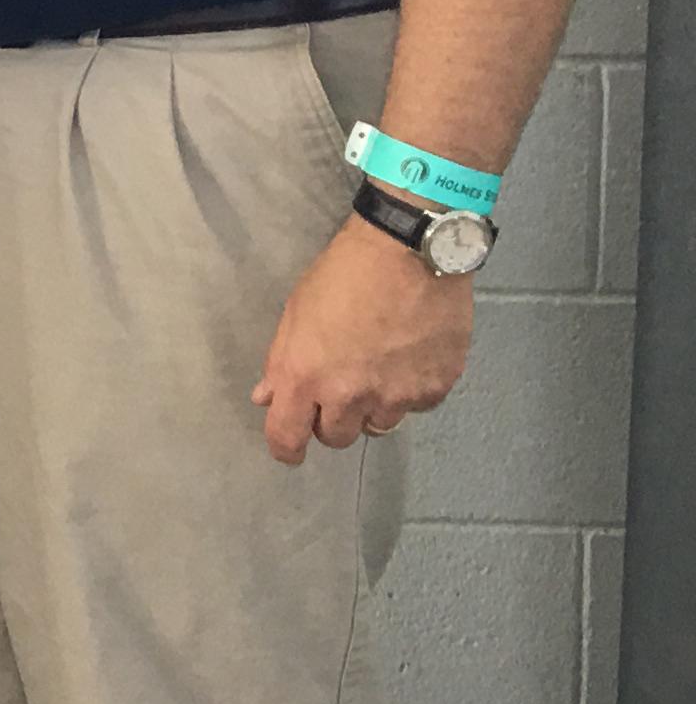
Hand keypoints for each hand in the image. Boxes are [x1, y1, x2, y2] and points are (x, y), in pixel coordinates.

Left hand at [252, 213, 471, 463]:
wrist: (409, 252)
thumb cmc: (344, 274)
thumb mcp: (296, 313)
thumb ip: (280, 362)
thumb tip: (267, 397)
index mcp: (305, 377)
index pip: (287, 437)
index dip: (287, 449)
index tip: (291, 451)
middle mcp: (350, 396)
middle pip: (337, 438)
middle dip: (332, 421)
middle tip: (340, 390)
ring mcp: (396, 395)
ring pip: (379, 426)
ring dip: (373, 408)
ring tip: (378, 369)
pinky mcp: (435, 388)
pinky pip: (417, 406)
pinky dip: (411, 391)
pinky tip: (409, 359)